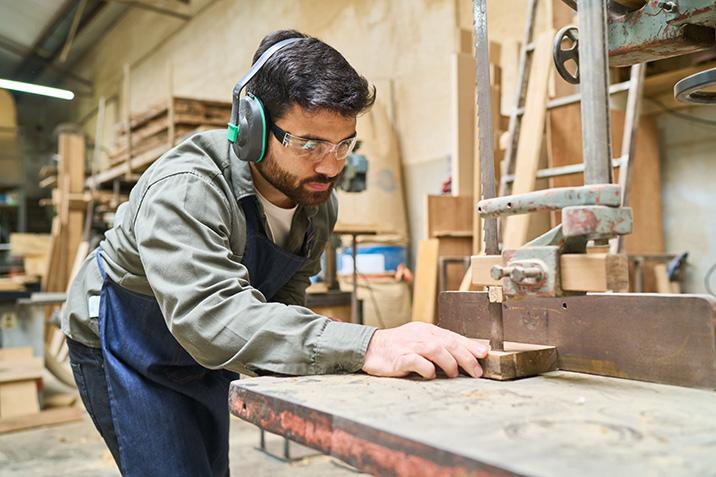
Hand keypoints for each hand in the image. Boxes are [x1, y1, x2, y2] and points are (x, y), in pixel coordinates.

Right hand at [361, 322, 487, 378]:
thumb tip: (464, 355)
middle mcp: (420, 335)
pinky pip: (417, 362)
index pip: (453, 336)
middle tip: (476, 371)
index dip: (470, 345)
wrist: (371, 348)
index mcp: (427, 330)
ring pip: (435, 350)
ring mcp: (410, 346)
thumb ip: (439, 345)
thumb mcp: (420, 339)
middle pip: (448, 343)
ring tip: (454, 374)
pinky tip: (431, 375)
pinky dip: (427, 369)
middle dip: (466, 357)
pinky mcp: (399, 358)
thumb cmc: (399, 346)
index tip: (484, 354)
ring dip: (449, 363)